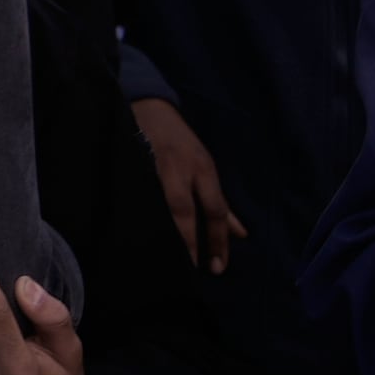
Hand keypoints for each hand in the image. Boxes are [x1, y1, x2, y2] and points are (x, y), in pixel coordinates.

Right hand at [132, 99, 243, 274]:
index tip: (217, 267)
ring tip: (171, 258)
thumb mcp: (206, 168)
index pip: (215, 209)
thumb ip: (220, 202)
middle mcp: (181, 169)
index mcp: (203, 169)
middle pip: (187, 210)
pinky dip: (145, 213)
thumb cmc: (182, 142)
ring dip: (169, 231)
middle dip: (191, 240)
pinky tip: (144, 231)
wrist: (149, 107)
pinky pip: (140, 193)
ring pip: (162, 204)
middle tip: (196, 268)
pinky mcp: (133, 163)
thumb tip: (241, 234)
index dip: (218, 240)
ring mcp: (154, 165)